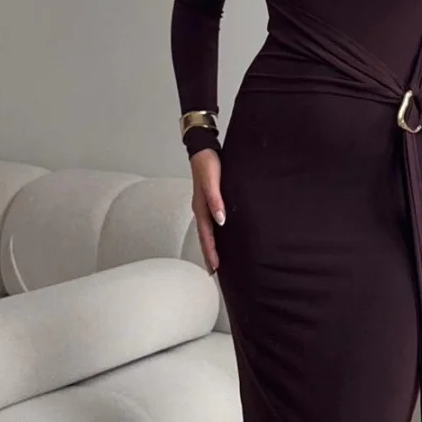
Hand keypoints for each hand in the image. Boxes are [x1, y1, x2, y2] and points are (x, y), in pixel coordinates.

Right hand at [190, 148, 224, 273]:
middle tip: (213, 272)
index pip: (206, 236)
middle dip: (208, 254)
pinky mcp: (209, 200)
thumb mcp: (212, 182)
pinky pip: (210, 222)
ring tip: (215, 260)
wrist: (204, 149)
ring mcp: (204, 206)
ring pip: (207, 231)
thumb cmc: (207, 164)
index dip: (210, 252)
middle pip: (205, 237)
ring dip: (210, 246)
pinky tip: (220, 235)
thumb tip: (221, 220)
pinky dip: (213, 233)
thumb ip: (216, 200)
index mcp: (201, 208)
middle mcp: (201, 210)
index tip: (214, 267)